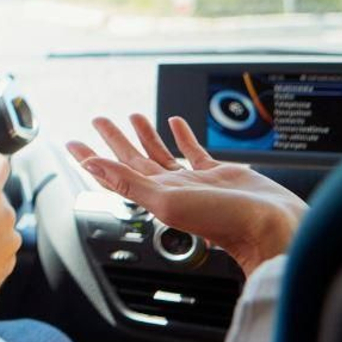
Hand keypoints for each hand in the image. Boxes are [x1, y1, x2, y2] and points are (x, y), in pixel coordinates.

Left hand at [66, 113, 305, 275]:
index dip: (91, 158)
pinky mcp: (219, 173)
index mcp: (153, 194)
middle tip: (99, 119)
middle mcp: (170, 187)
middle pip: (133, 159)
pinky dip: (182, 135)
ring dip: (145, 134)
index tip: (73, 144)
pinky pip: (194, 150)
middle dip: (114, 139)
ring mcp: (193, 179)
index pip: (113, 173)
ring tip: (132, 115)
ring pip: (161, 152)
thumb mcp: (165, 200)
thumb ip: (127, 182)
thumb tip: (92, 165)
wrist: (269, 225)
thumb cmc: (221, 221)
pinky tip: (175, 122)